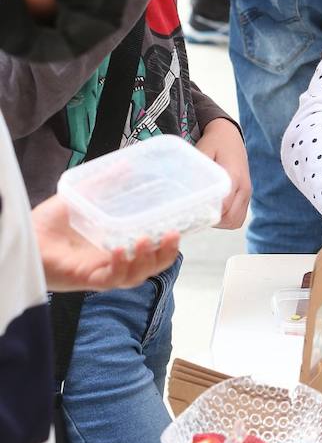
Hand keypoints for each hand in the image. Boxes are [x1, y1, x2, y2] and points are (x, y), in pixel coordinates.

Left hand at [33, 195, 179, 292]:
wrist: (23, 235)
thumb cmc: (49, 222)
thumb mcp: (84, 196)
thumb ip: (106, 181)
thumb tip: (128, 163)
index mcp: (115, 246)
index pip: (149, 252)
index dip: (166, 245)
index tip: (177, 228)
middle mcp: (111, 262)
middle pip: (149, 268)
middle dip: (165, 255)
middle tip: (172, 236)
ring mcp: (99, 272)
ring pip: (134, 277)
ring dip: (146, 260)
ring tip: (147, 240)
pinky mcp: (86, 278)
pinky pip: (110, 279)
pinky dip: (120, 266)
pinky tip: (120, 250)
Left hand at [195, 119, 250, 228]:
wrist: (230, 135)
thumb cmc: (214, 142)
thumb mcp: (202, 152)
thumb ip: (196, 170)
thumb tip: (183, 191)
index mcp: (234, 175)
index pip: (224, 205)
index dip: (208, 212)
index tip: (193, 211)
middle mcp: (244, 187)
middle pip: (231, 218)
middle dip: (214, 221)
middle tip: (197, 214)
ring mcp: (247, 192)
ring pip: (236, 221)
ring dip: (220, 222)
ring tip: (206, 212)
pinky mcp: (246, 195)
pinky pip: (239, 217)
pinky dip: (227, 219)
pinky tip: (215, 211)